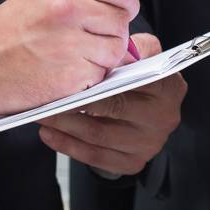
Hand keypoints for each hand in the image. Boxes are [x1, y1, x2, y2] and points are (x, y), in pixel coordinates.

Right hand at [0, 0, 136, 128]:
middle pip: (122, 21)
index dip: (126, 4)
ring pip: (116, 51)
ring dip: (101, 59)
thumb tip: (122, 10)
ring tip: (68, 57)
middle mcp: (67, 8)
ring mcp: (70, 42)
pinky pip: (100, 76)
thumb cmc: (2, 34)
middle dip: (111, 34)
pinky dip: (87, 79)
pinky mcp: (71, 75)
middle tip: (85, 41)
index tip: (118, 13)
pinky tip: (61, 73)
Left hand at [38, 33, 185, 174]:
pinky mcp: (134, 163)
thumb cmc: (138, 76)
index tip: (72, 73)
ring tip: (41, 115)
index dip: (101, 78)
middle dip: (74, 103)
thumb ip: (129, 47)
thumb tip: (107, 46)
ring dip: (65, 126)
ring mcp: (149, 144)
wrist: (148, 109)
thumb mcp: (141, 53)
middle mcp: (164, 118)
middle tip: (46, 97)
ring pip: (99, 137)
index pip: (134, 79)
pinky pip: (96, 157)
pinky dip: (69, 146)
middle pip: (112, 109)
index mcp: (169, 86)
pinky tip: (49, 134)